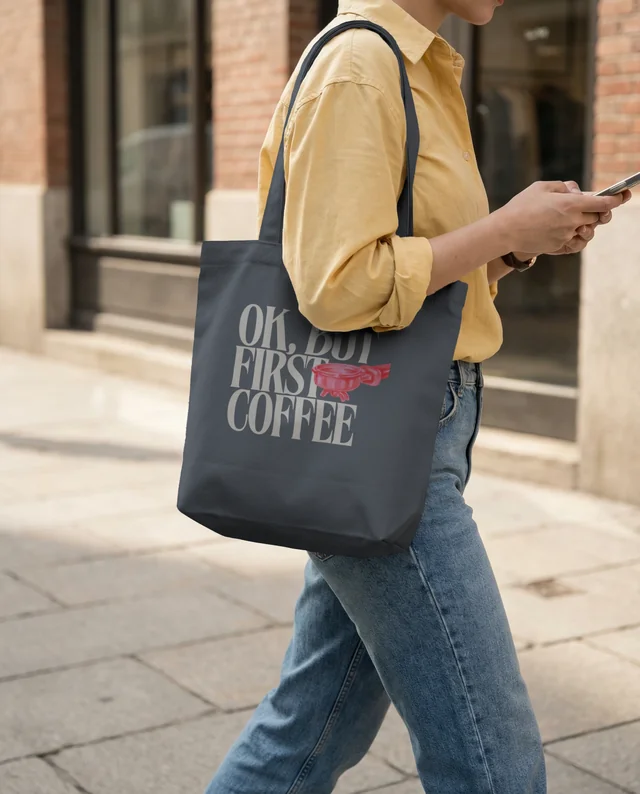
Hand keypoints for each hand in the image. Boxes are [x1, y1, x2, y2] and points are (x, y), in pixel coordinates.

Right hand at [494, 180, 627, 256]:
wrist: (505, 231)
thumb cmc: (521, 206)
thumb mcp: (542, 187)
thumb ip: (563, 187)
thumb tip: (577, 192)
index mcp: (570, 204)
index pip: (603, 203)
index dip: (616, 200)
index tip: (624, 196)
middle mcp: (572, 221)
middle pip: (597, 218)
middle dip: (596, 212)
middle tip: (588, 207)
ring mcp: (566, 236)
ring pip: (586, 230)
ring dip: (582, 224)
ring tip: (567, 218)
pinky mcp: (559, 246)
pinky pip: (573, 240)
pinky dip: (571, 234)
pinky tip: (559, 229)